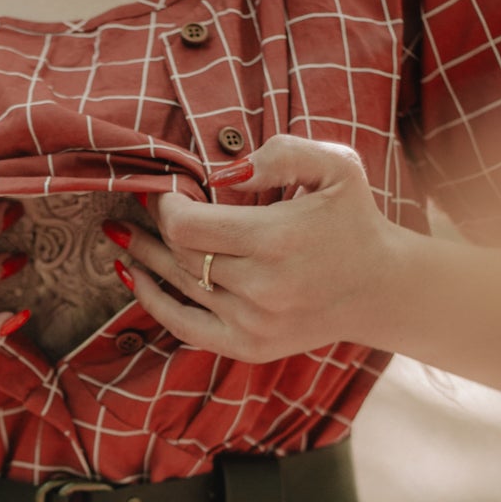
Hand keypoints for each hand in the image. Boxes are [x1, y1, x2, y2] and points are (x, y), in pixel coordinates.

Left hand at [110, 136, 395, 360]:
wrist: (381, 289)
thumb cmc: (353, 220)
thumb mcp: (336, 167)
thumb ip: (283, 154)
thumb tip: (225, 170)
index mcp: (276, 240)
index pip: (188, 227)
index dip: (164, 205)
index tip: (163, 189)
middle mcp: (261, 288)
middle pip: (181, 255)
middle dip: (154, 226)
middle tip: (138, 204)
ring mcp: (253, 324)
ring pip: (178, 286)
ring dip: (145, 257)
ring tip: (119, 233)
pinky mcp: (249, 347)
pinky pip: (184, 326)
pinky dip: (153, 300)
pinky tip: (130, 273)